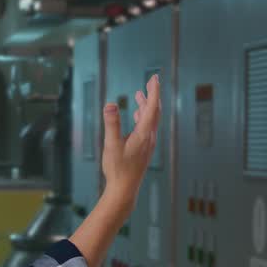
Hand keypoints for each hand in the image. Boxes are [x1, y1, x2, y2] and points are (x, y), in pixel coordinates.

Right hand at [100, 73, 160, 211]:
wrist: (124, 189)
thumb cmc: (117, 168)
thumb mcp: (111, 144)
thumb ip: (112, 123)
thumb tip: (110, 104)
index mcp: (143, 134)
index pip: (152, 107)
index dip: (154, 91)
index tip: (155, 78)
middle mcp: (149, 137)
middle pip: (155, 111)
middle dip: (153, 95)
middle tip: (152, 80)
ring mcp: (147, 143)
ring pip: (151, 119)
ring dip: (147, 105)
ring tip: (140, 94)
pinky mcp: (144, 149)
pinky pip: (147, 127)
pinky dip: (144, 116)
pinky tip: (137, 115)